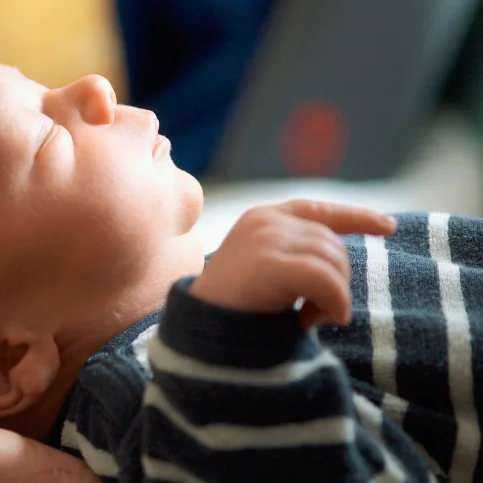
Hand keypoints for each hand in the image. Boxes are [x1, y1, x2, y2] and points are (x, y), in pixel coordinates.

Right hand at [190, 200, 395, 327]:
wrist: (200, 330)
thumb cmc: (234, 310)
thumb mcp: (266, 271)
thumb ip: (296, 257)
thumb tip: (339, 259)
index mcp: (261, 218)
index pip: (318, 210)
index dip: (357, 217)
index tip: (388, 226)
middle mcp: (265, 221)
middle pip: (332, 243)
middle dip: (336, 280)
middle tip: (313, 313)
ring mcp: (266, 238)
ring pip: (333, 260)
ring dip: (334, 296)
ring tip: (309, 319)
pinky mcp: (270, 262)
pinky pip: (326, 279)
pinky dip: (334, 302)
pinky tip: (323, 319)